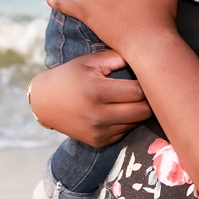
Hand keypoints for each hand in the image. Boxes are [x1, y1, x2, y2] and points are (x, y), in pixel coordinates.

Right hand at [28, 49, 151, 146]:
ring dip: (140, 111)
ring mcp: (99, 131)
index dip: (148, 84)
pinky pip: (124, 132)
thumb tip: (144, 56)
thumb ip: (116, 57)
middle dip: (150, 100)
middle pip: (141, 111)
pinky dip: (128, 121)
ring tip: (139, 98)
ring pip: (136, 123)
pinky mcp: (99, 142)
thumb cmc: (71, 75)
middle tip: (153, 88)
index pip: (137, 91)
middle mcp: (98, 115)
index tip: (152, 76)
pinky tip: (124, 109)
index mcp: (96, 90)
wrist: (45, 102)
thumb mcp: (90, 61)